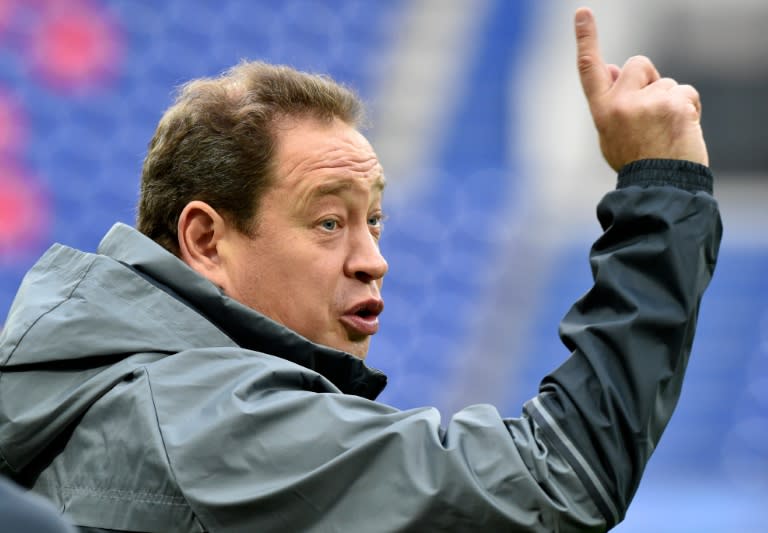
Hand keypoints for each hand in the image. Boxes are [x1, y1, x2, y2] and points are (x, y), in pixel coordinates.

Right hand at [574, 7, 707, 169]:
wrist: (659, 186)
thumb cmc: (635, 161)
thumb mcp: (611, 133)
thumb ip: (610, 100)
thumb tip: (610, 67)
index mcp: (602, 111)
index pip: (589, 69)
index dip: (586, 39)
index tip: (582, 13)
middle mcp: (620, 103)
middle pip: (638, 64)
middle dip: (649, 80)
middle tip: (651, 113)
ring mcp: (647, 103)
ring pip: (666, 82)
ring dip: (671, 101)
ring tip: (666, 131)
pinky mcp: (673, 104)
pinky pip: (686, 93)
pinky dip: (688, 108)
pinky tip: (681, 130)